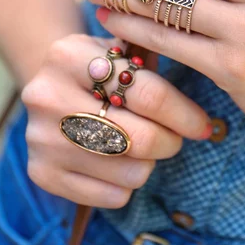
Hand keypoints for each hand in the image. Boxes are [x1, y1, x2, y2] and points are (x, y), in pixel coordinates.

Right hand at [21, 35, 210, 207]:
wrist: (48, 87)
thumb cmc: (100, 69)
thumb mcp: (118, 47)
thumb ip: (151, 55)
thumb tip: (203, 73)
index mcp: (70, 56)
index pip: (149, 94)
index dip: (185, 115)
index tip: (202, 125)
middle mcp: (48, 96)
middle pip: (141, 139)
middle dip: (171, 142)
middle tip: (175, 138)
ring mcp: (41, 138)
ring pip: (131, 173)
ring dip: (148, 163)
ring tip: (140, 145)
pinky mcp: (41, 173)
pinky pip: (112, 196)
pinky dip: (127, 184)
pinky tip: (119, 163)